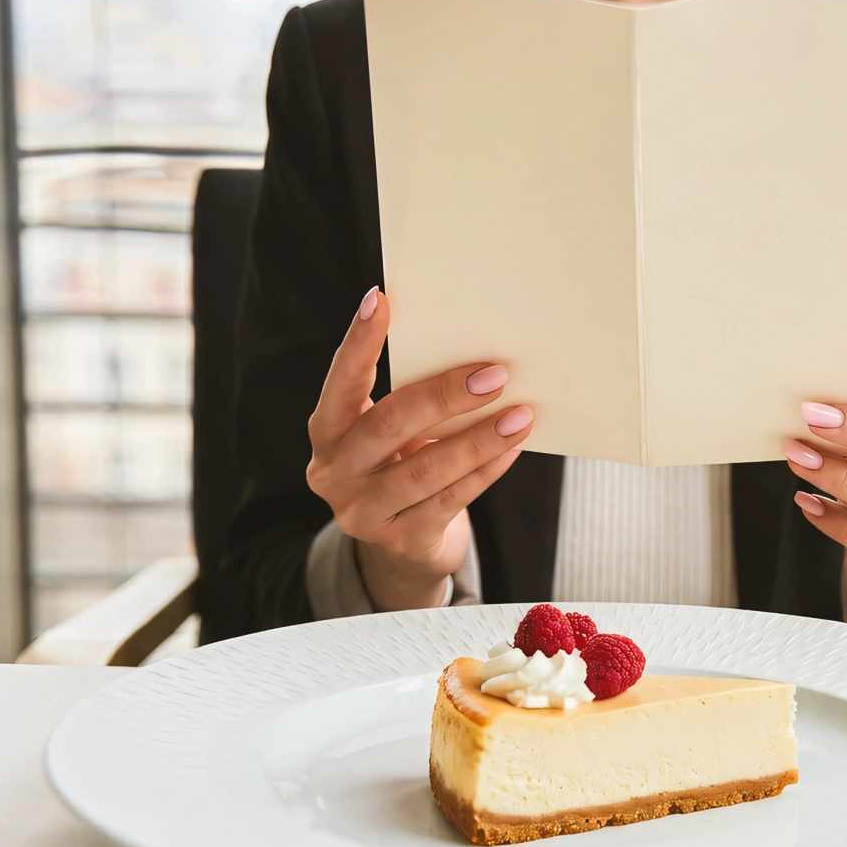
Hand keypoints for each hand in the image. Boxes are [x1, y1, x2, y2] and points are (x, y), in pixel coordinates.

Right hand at [306, 287, 533, 610]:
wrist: (404, 546)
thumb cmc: (404, 466)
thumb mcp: (394, 435)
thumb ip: (412, 403)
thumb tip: (476, 358)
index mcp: (327, 432)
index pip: (341, 382)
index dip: (359, 343)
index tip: (381, 300)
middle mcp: (334, 472)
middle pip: (388, 426)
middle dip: (443, 397)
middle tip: (493, 374)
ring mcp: (363, 513)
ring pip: (425, 470)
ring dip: (478, 439)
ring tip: (520, 415)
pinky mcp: (401, 542)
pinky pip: (450, 501)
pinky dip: (484, 472)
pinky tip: (511, 449)